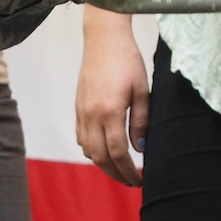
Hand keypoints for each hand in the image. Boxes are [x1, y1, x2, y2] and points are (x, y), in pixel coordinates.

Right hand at [75, 6, 149, 186]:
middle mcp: (91, 114)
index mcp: (110, 111)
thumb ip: (141, 122)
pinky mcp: (77, 106)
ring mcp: (81, 111)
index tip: (140, 180)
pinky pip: (81, 137)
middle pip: (100, 157)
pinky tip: (105, 150)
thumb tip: (140, 149)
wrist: (104, 38)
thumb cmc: (127, 60)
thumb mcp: (143, 90)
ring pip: (88, 150)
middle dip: (116, 174)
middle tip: (132, 181)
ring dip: (103, 164)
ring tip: (120, 169)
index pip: (118, 153)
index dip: (129, 171)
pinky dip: (92, 150)